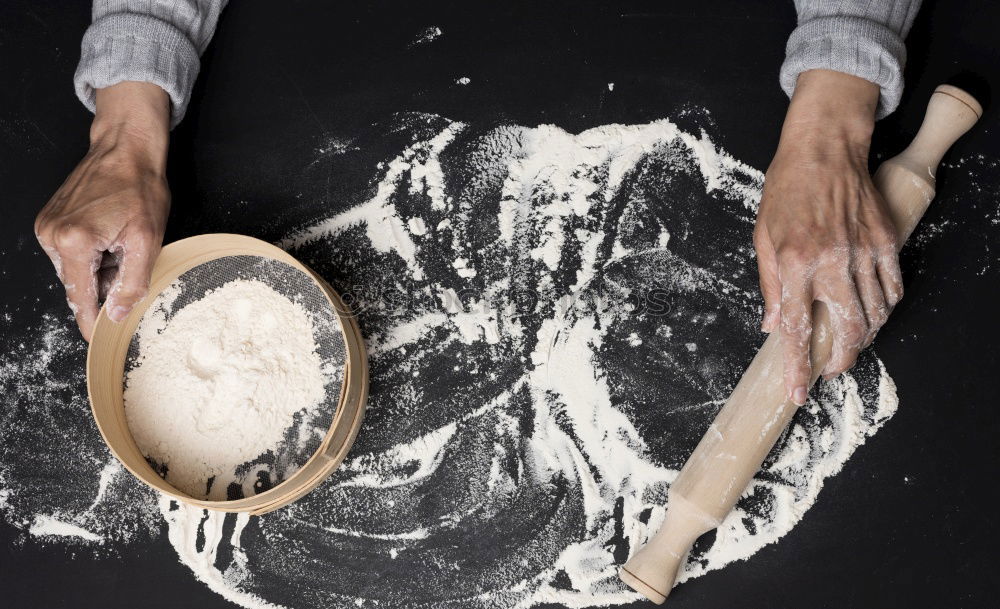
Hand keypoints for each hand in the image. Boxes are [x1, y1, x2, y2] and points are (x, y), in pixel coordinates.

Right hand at [35, 81, 170, 340]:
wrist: (126, 150)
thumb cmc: (139, 188)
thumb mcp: (147, 241)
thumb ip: (131, 282)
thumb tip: (117, 313)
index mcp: (73, 243)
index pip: (79, 298)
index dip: (92, 322)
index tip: (98, 340)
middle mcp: (52, 235)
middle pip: (77, 284)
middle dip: (103, 287)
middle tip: (130, 266)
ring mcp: (47, 227)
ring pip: (74, 270)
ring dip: (99, 269)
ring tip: (122, 245)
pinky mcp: (49, 220)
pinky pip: (70, 253)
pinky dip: (91, 255)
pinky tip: (109, 238)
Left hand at [754, 70, 902, 405]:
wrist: (824, 149)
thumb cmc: (787, 190)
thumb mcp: (763, 238)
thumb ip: (770, 286)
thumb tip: (774, 326)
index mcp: (795, 264)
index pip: (796, 329)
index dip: (797, 368)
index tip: (796, 393)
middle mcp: (832, 262)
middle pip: (847, 331)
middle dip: (839, 361)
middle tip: (829, 369)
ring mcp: (864, 253)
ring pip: (875, 315)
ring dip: (863, 339)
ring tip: (848, 343)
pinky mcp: (886, 242)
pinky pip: (893, 289)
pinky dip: (885, 309)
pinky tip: (871, 314)